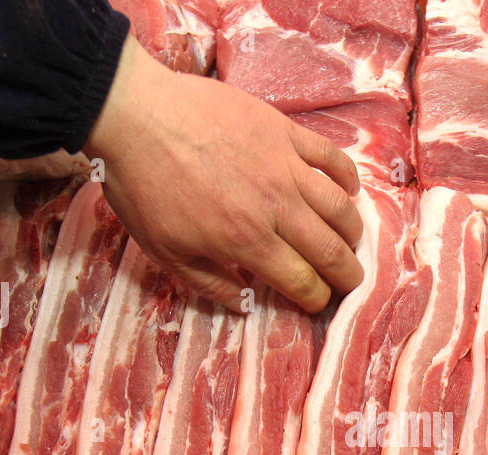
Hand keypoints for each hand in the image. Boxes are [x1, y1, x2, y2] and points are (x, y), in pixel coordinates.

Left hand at [85, 35, 363, 312]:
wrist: (135, 115)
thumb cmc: (143, 186)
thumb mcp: (165, 251)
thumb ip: (209, 283)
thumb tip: (245, 305)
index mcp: (247, 241)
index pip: (302, 282)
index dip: (316, 300)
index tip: (315, 303)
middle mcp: (276, 207)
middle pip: (332, 251)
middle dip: (347, 276)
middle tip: (349, 283)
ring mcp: (285, 166)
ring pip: (340, 208)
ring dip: (352, 232)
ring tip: (349, 241)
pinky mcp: (284, 131)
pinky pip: (331, 157)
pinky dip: (347, 177)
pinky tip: (348, 190)